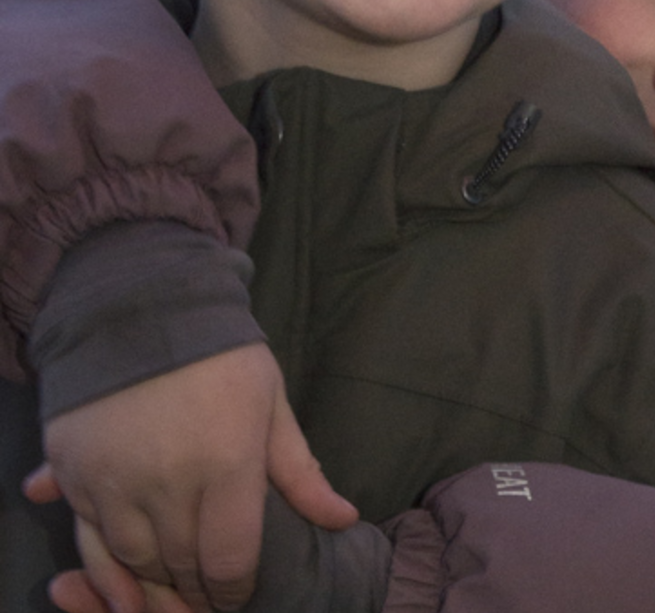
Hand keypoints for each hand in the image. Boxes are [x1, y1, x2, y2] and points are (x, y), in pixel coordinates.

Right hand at [32, 343, 356, 611]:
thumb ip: (300, 471)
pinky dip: (108, 569)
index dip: (235, 589)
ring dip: (157, 581)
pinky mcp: (75, 474)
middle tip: (209, 593)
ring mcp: (116, 479)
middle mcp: (169, 479)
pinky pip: (89, 543)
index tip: (238, 592)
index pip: (230, 559)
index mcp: (228, 460)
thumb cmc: (222, 354)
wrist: (144, 306)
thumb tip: (342, 518)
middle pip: (183, 567)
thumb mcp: (271, 402)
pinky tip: (126, 581)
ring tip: (175, 582)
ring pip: (137, 562)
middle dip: (199, 590)